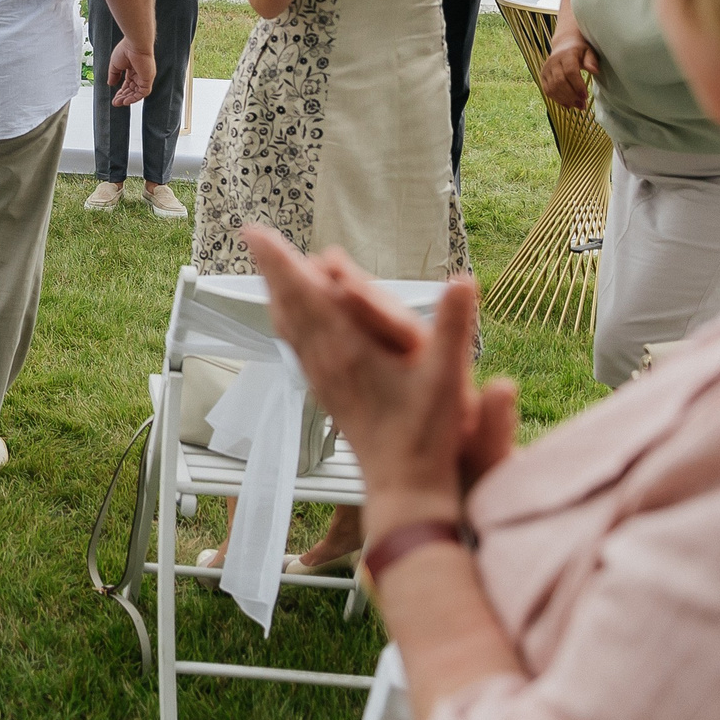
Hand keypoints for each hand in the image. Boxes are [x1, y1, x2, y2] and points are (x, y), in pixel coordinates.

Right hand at [106, 38, 154, 107]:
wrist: (134, 44)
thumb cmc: (126, 49)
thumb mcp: (115, 65)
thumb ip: (113, 75)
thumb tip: (110, 83)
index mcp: (133, 69)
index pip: (128, 84)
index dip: (121, 92)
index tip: (115, 97)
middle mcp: (140, 74)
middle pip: (132, 90)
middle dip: (124, 97)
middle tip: (116, 102)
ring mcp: (145, 77)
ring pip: (138, 93)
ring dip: (128, 99)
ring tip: (119, 102)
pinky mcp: (148, 79)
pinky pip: (143, 92)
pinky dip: (135, 98)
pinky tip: (127, 100)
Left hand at [241, 227, 518, 528]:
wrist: (404, 486)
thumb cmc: (427, 435)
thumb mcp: (449, 377)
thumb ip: (454, 327)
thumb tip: (464, 281)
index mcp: (347, 348)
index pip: (305, 293)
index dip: (280, 261)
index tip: (256, 233)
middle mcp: (325, 360)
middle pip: (288, 304)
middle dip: (272, 268)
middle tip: (256, 237)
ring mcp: (322, 378)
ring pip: (289, 326)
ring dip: (278, 293)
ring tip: (271, 270)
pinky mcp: (326, 392)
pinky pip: (298, 348)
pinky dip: (289, 322)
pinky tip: (293, 322)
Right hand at [537, 36, 598, 108]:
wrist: (564, 44)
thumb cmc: (580, 50)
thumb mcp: (589, 51)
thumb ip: (591, 60)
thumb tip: (595, 71)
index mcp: (566, 54)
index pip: (570, 72)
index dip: (577, 85)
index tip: (585, 96)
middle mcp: (553, 62)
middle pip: (559, 82)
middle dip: (571, 96)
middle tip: (582, 105)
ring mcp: (546, 69)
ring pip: (552, 88)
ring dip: (565, 100)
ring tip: (577, 106)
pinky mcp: (542, 76)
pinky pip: (547, 90)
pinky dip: (557, 99)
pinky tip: (567, 104)